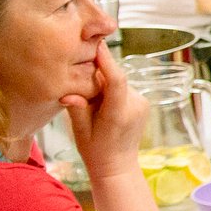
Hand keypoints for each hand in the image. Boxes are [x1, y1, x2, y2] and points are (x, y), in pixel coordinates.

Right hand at [62, 44, 146, 179]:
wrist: (118, 165)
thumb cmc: (95, 150)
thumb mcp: (80, 130)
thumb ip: (77, 107)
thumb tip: (68, 92)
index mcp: (119, 114)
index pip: (116, 81)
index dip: (107, 61)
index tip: (96, 44)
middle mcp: (135, 106)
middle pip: (115, 77)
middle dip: (98, 70)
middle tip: (79, 64)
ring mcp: (142, 103)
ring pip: (119, 80)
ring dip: (104, 79)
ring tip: (87, 88)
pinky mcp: (143, 101)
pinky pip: (124, 86)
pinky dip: (111, 86)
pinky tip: (99, 94)